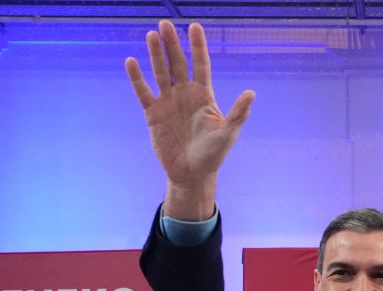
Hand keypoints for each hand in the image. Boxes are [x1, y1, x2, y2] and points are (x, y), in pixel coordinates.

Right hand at [127, 21, 254, 220]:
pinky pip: (143, 92)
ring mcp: (168, 102)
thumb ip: (238, 113)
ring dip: (156, 55)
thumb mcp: (228, 133)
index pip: (201, 65)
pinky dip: (137, 78)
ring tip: (151, 35)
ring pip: (160, 72)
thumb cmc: (213, 154)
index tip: (194, 27)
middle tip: (165, 24)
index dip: (197, 46)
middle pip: (178, 63)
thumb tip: (251, 93)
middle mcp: (185, 94)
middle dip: (172, 44)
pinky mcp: (153, 113)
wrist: (192, 174)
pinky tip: (132, 62)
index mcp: (204, 96)